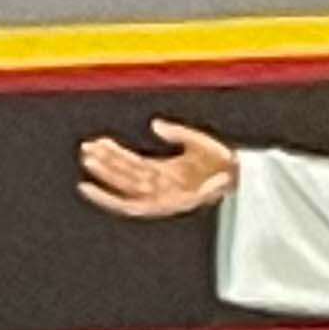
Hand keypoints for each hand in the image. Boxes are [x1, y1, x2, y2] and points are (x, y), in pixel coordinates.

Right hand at [75, 119, 236, 217]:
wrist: (242, 174)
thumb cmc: (223, 160)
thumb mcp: (197, 141)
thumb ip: (176, 132)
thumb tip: (153, 125)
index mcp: (165, 171)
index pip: (131, 162)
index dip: (114, 153)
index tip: (96, 142)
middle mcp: (160, 185)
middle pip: (124, 172)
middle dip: (104, 161)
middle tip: (86, 148)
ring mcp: (163, 195)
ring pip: (127, 184)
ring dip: (107, 172)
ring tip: (90, 158)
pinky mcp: (167, 204)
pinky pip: (135, 204)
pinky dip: (114, 199)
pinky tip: (103, 191)